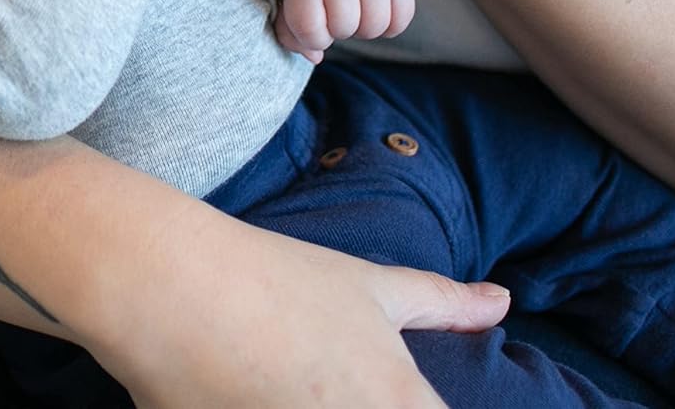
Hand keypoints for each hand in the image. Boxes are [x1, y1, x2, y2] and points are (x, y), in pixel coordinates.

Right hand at [95, 215, 508, 408]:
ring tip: (286, 385)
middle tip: (320, 380)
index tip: (373, 389)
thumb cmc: (275, 279)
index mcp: (402, 404)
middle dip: (348, 404)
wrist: (171, 285)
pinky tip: (255, 401)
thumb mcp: (371, 286)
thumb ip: (443, 303)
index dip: (421, 408)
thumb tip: (503, 302)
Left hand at [277, 0, 416, 63]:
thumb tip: (315, 57)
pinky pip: (400, 20)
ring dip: (364, 24)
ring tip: (355, 3)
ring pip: (374, 28)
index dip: (312, 35)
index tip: (312, 19)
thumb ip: (290, 29)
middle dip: (337, 26)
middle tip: (334, 4)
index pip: (311, 32)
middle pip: (344, 30)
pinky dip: (390, 21)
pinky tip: (375, 4)